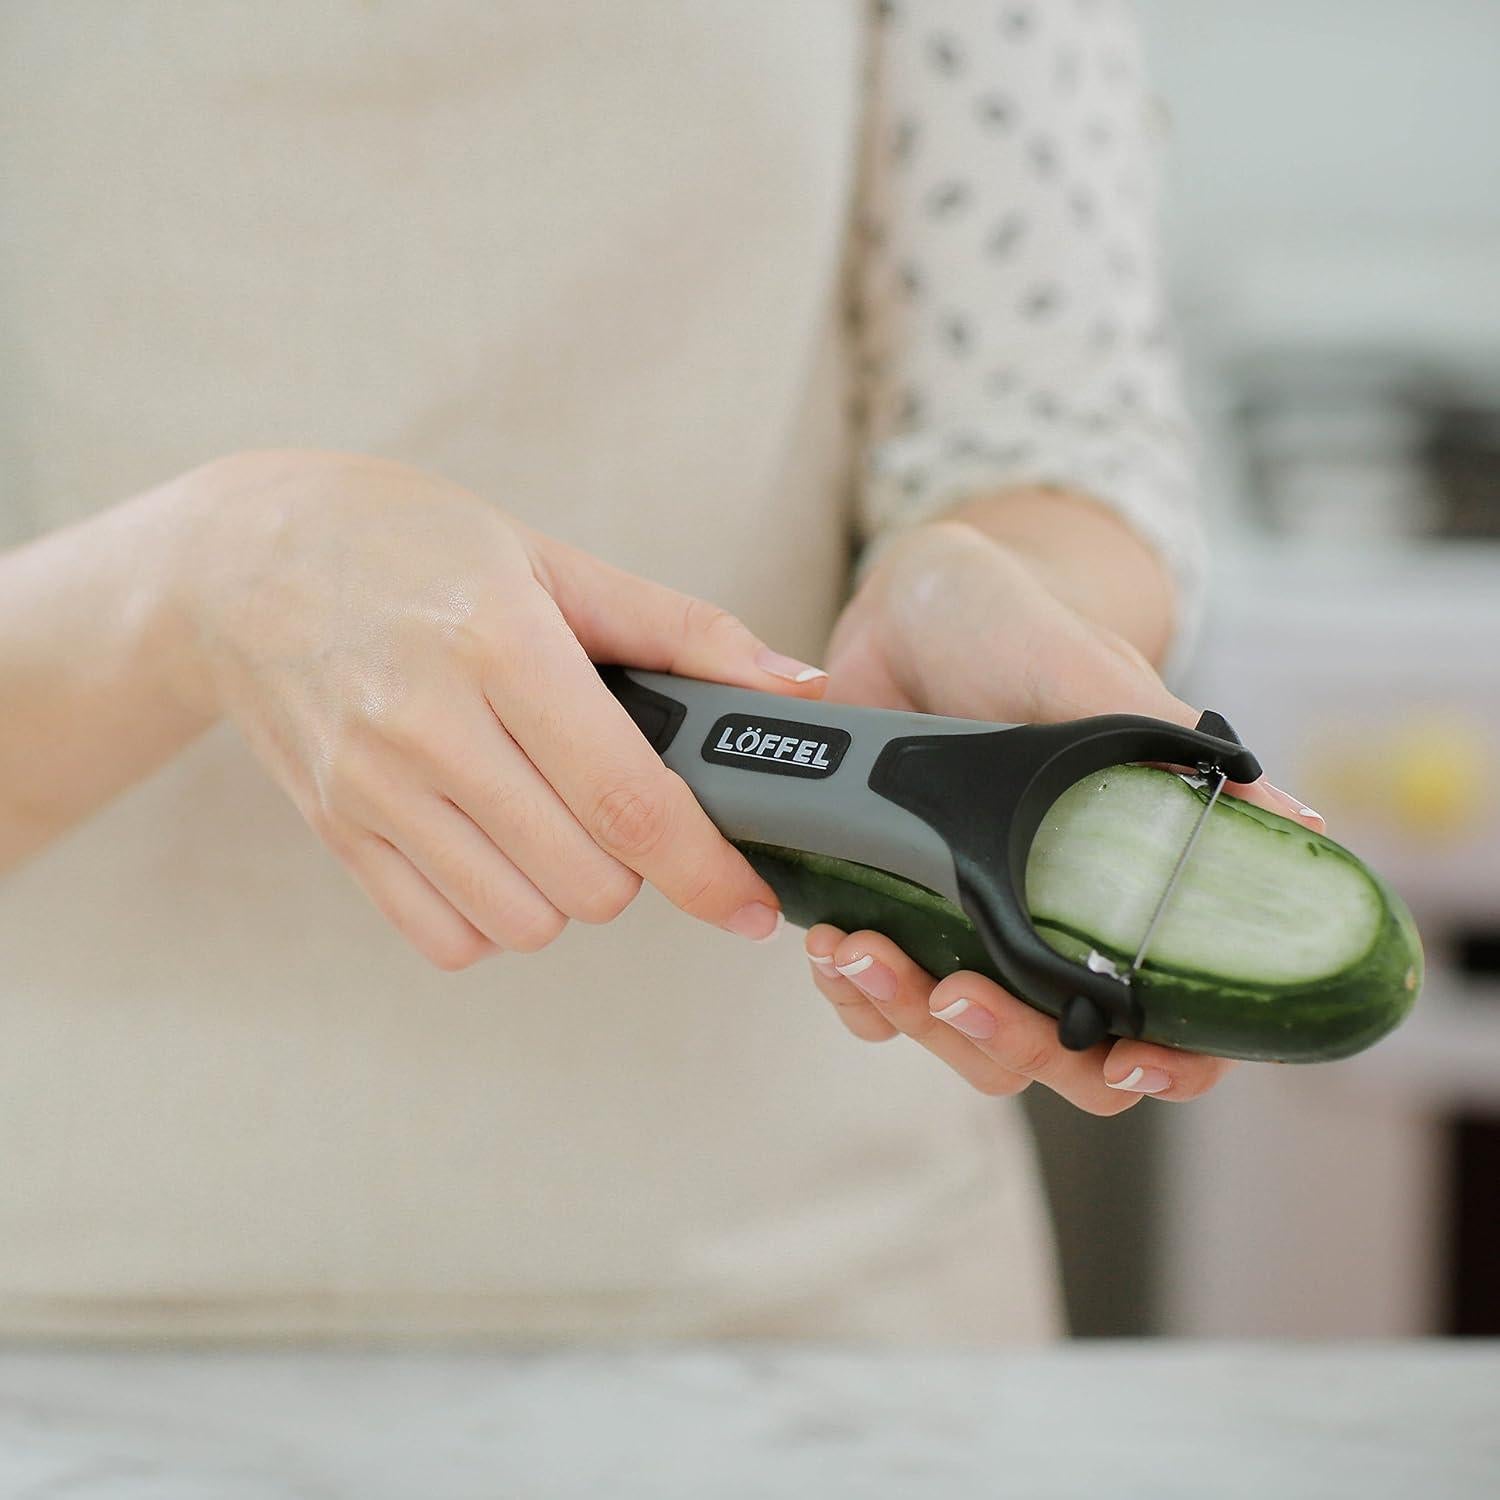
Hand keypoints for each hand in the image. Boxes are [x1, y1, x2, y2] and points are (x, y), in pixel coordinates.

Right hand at [167, 451, 826, 968]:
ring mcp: (372, 789)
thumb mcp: (552, 560)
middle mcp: (428, 728)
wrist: (240, 561)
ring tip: (554, 820)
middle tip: (625, 808)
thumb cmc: (411, 546)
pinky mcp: (337, 830)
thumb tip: (796, 691)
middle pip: (587, 878)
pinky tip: (496, 850)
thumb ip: (683, 631)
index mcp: (501, 647)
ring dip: (567, 892)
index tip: (753, 908)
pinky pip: (446, 937)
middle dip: (638, 866)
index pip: (627, 799)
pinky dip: (495, 917)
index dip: (707, 869)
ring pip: (523, 920)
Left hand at [803, 518, 1323, 1112]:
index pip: (1179, 1022)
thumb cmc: (1012, 628)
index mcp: (1131, 884)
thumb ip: (1165, 747)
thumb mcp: (1084, 674)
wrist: (905, 604)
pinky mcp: (890, 909)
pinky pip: (874, 1002)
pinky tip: (830, 940)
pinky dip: (852, 992)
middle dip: (1004, 1043)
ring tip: (860, 949)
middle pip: (1057, 1058)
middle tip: (954, 994)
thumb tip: (1295, 821)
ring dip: (909, 1016)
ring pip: (959, 1041)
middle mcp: (1057, 921)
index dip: (1169, 1064)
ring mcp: (969, 925)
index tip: (1128, 1056)